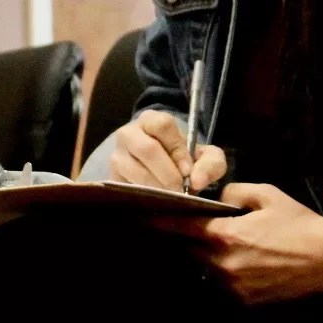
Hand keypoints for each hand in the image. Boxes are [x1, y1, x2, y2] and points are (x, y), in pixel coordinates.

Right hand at [108, 110, 226, 191]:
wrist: (163, 175)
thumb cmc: (183, 161)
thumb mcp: (205, 158)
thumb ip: (211, 163)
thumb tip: (196, 180)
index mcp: (151, 120)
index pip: (162, 125)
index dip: (177, 149)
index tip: (187, 171)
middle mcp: (128, 133)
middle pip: (147, 149)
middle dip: (167, 174)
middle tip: (180, 191)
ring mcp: (116, 156)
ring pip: (135, 170)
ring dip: (156, 188)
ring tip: (170, 198)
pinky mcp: (111, 178)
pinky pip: (125, 187)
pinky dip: (144, 197)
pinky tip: (155, 202)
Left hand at [156, 182, 322, 304]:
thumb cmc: (300, 224)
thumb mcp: (267, 195)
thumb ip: (234, 192)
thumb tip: (217, 197)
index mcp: (225, 235)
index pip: (179, 227)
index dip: (157, 221)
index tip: (138, 215)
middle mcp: (223, 264)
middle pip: (192, 249)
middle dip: (195, 237)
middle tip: (210, 226)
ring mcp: (233, 286)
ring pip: (207, 267)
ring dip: (213, 255)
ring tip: (240, 244)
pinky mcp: (245, 301)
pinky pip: (225, 283)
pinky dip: (230, 272)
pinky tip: (253, 262)